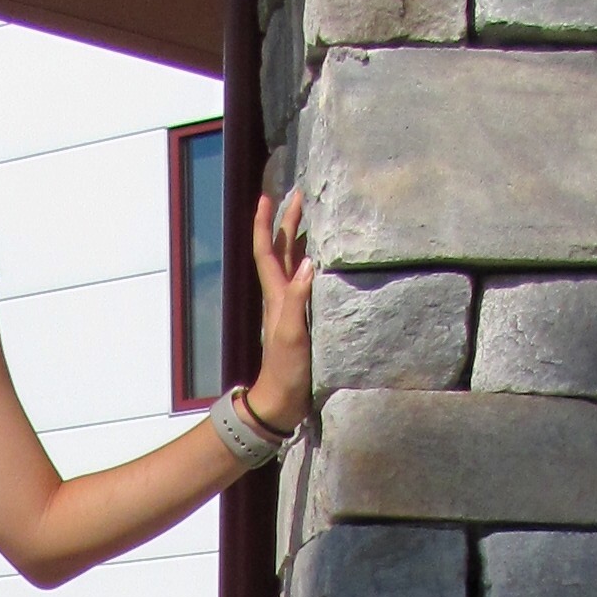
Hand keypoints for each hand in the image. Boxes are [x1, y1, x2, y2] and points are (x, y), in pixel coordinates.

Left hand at [247, 186, 313, 434]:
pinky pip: (310, 284)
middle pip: (283, 250)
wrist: (283, 400)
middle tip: (302, 196)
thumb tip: (308, 262)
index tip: (269, 197)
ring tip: (318, 219)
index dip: (266, 224)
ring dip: (303, 241)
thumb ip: (297, 297)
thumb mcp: (290, 332)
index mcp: (276, 294)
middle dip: (289, 222)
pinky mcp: (306, 319)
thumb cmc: (285, 368)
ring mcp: (294, 307)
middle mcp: (283, 296)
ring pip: (296, 265)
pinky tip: (330, 263)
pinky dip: (317, 266)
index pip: (267, 250)